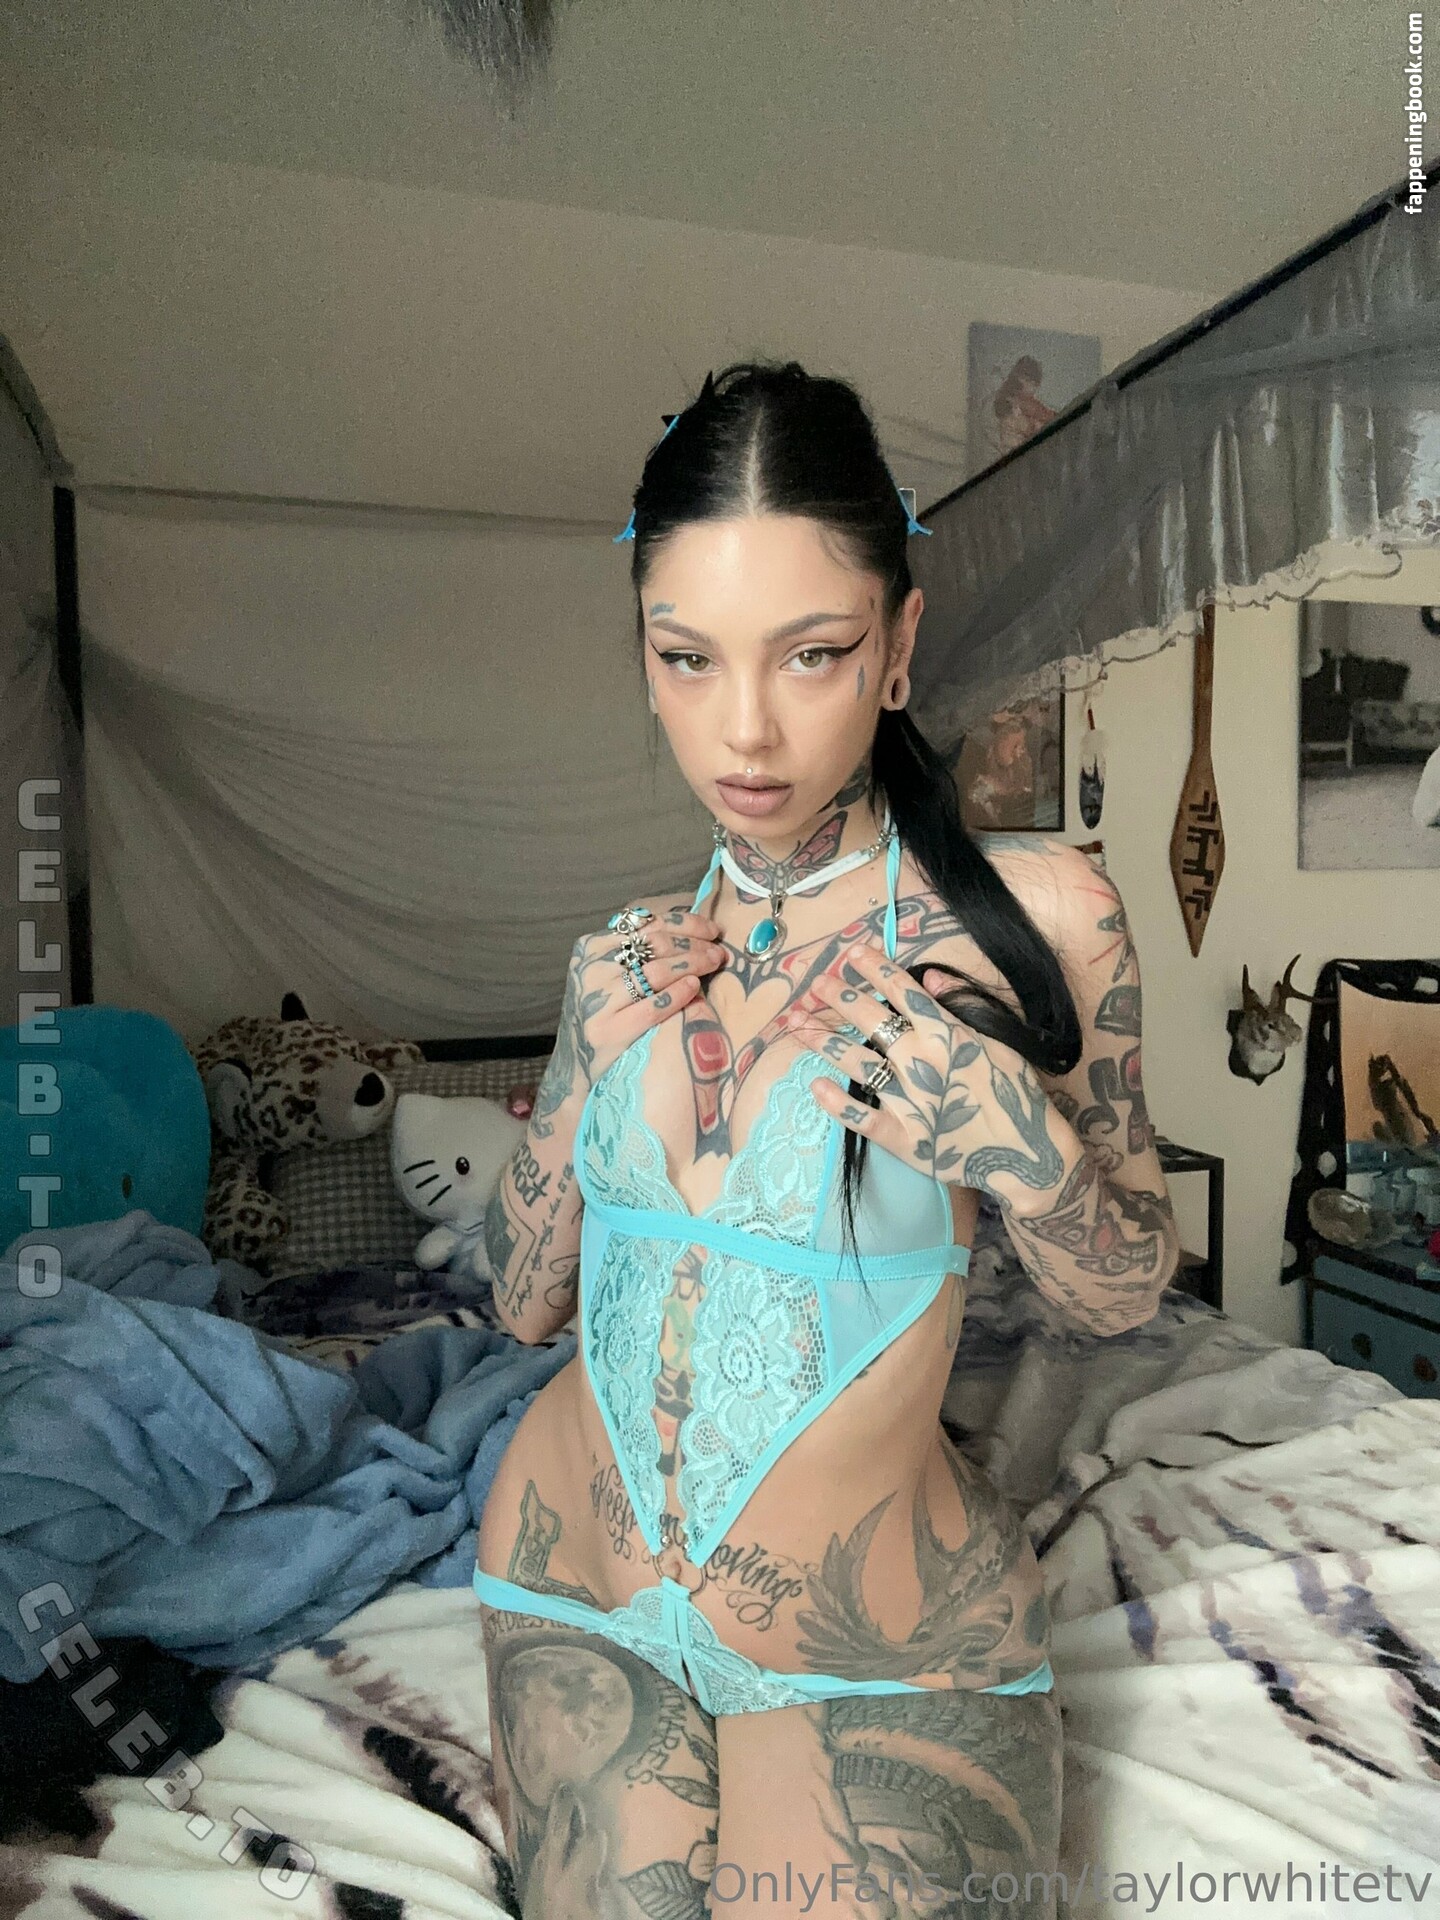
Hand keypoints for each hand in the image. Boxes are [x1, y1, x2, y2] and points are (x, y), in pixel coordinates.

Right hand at [533, 908, 726, 1131]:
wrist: (576, 1066)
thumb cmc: (603, 1014)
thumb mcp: (609, 974)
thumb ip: (635, 951)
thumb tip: (690, 929)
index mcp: (591, 948)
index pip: (646, 924)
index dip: (685, 924)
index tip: (712, 929)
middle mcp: (591, 970)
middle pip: (654, 945)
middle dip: (694, 944)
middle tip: (718, 951)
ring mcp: (598, 1001)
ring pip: (655, 972)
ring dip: (692, 963)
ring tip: (714, 963)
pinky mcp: (609, 1030)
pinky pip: (653, 1007)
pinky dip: (678, 994)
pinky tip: (694, 988)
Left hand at [784, 939, 1072, 1202]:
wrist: (1028, 1154)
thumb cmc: (1014, 1094)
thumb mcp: (998, 1042)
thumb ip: (961, 1007)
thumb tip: (929, 977)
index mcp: (948, 1036)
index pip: (904, 993)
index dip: (875, 970)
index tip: (852, 953)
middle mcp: (924, 1064)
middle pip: (872, 1022)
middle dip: (840, 997)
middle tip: (817, 984)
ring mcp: (910, 1103)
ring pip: (857, 1064)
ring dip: (824, 1041)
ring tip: (797, 1024)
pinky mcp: (903, 1139)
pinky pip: (861, 1118)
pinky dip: (836, 1103)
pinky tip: (814, 1085)